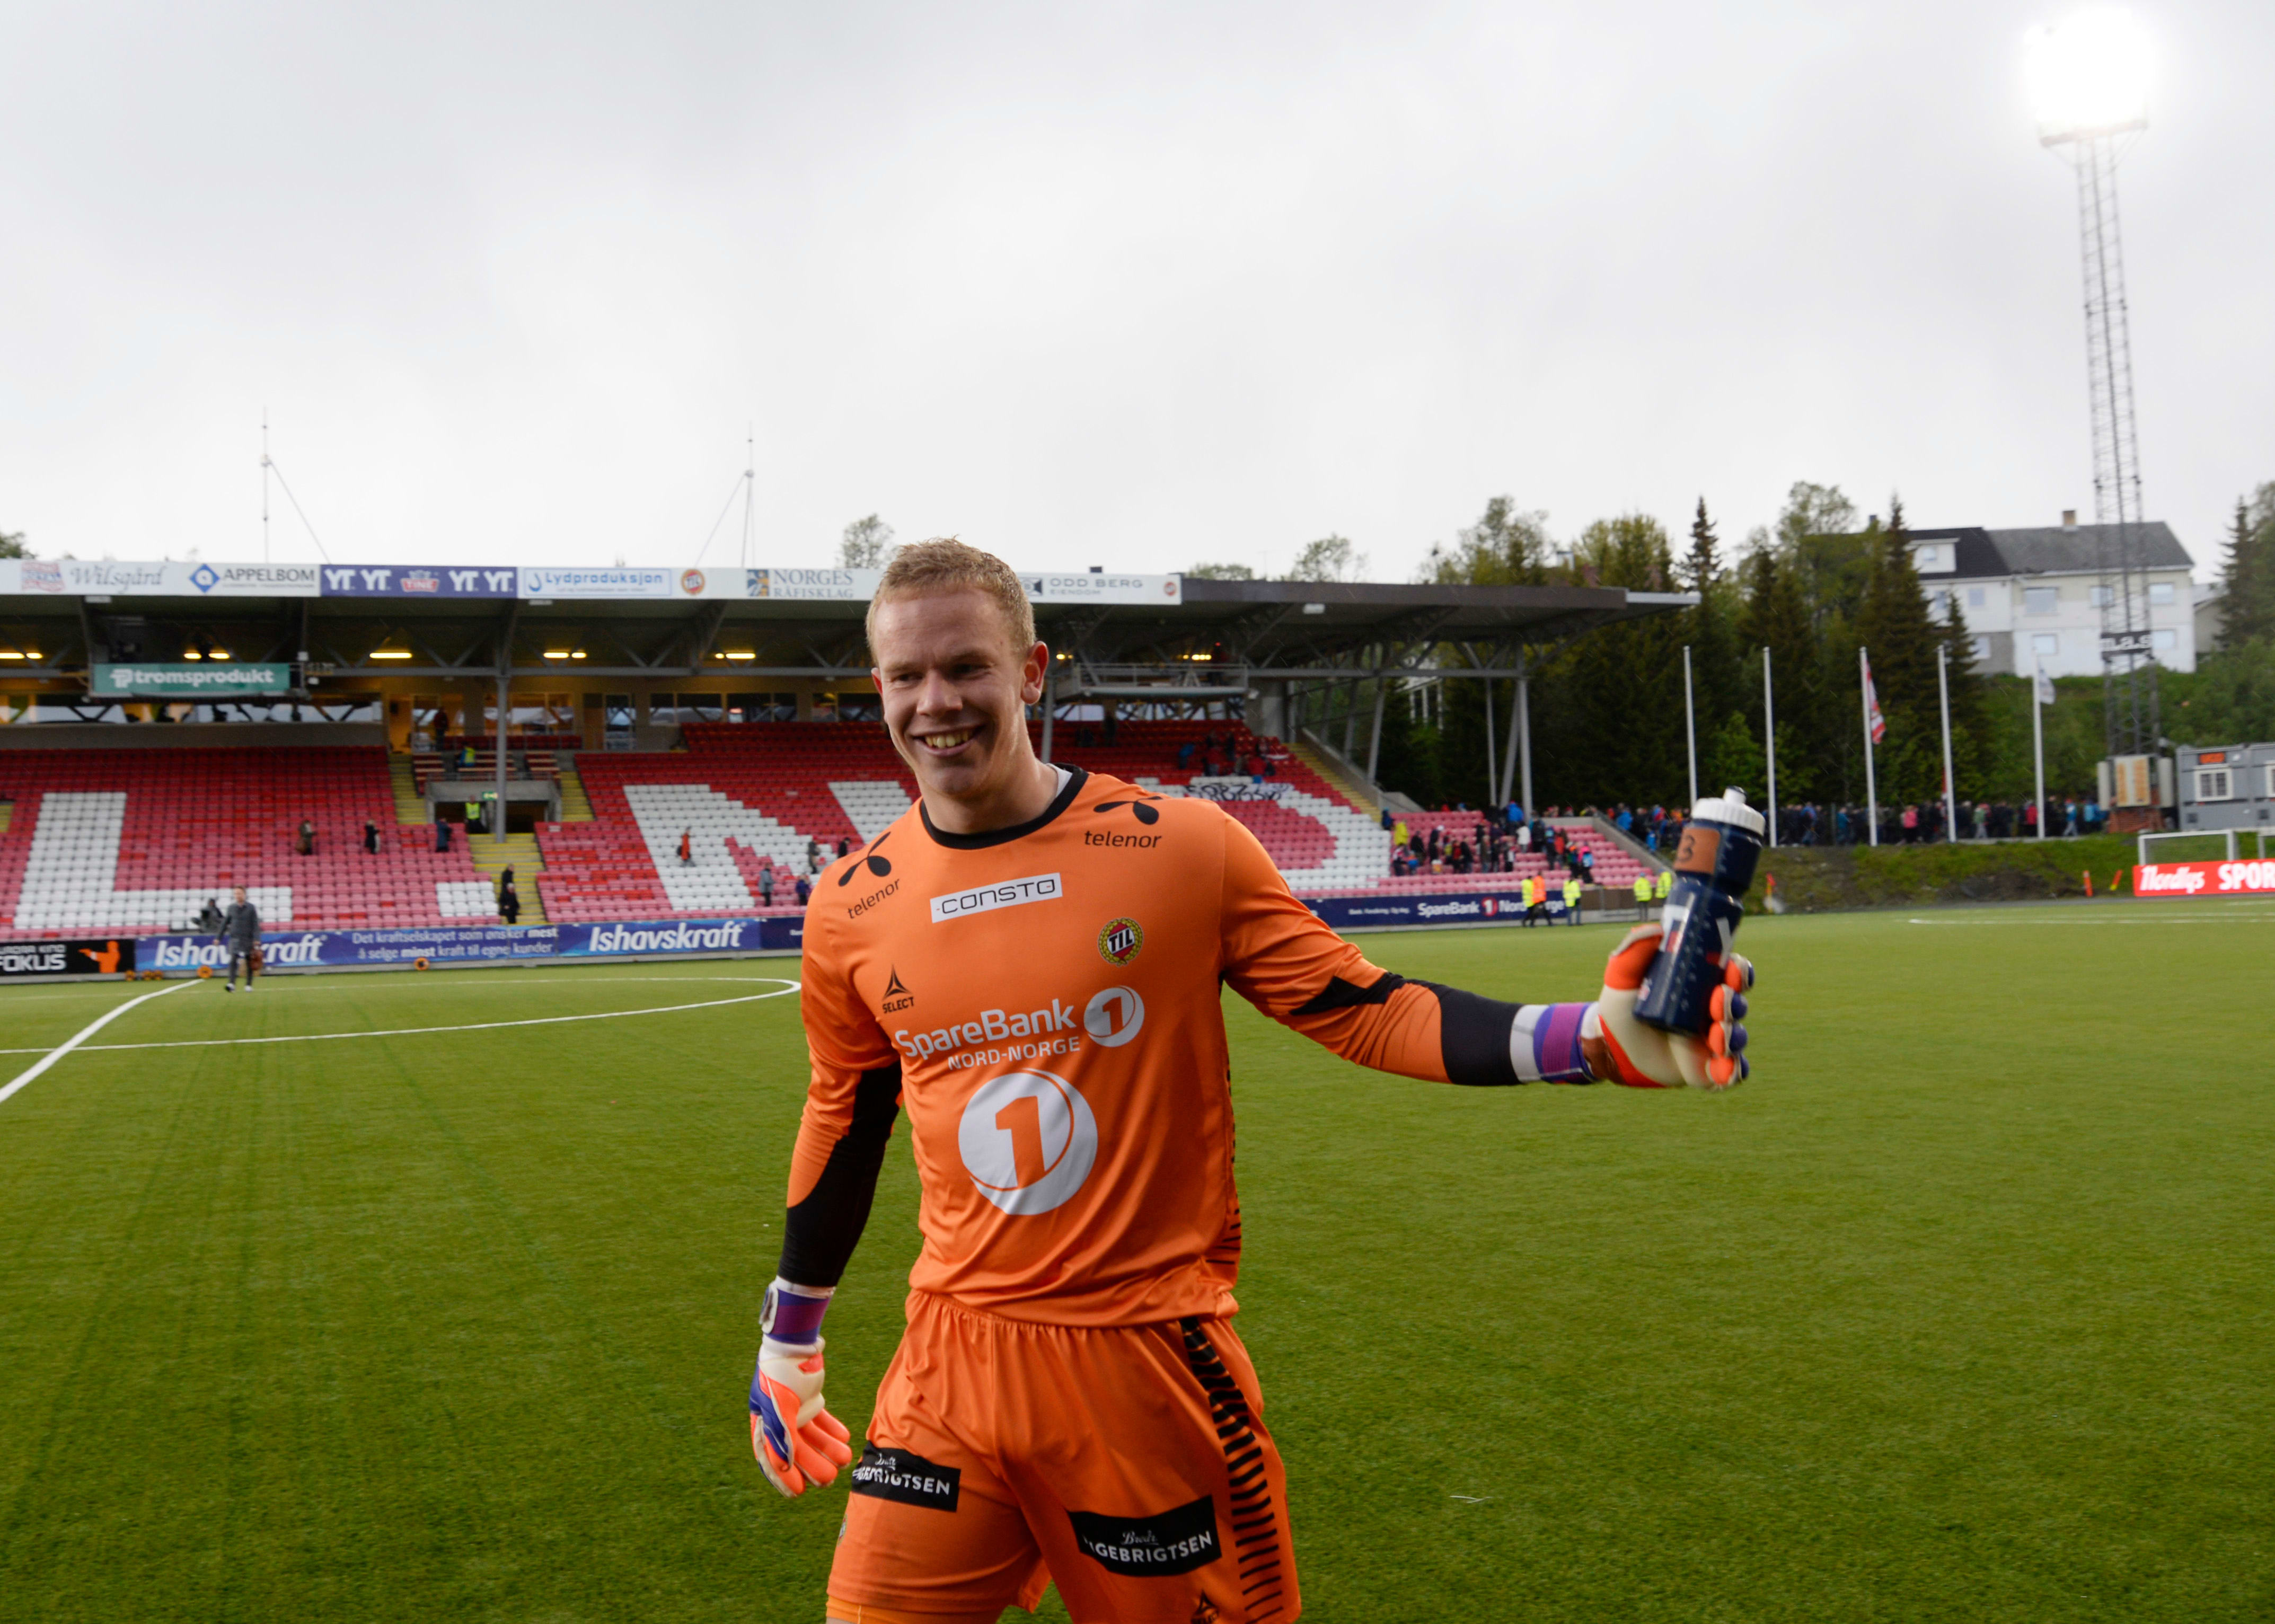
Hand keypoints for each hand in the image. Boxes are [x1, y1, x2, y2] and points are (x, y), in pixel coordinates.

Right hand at [750, 1334, 853, 1495]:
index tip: (797, 1494)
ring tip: (845, 1458)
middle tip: (829, 1480)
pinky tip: (845, 1438)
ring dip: (827, 1447)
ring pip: (811, 1435)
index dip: (783, 1477)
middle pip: (795, 1449)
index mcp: (762, 1422)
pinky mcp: (808, 1397)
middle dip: (812, 1464)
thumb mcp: (779, 1405)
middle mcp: (776, 1418)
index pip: (771, 1457)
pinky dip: (832, 1428)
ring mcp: (793, 1408)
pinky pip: (820, 1419)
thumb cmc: (781, 1372)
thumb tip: (783, 1466)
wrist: (795, 1341)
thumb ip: (781, 1436)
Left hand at [1587, 924, 1752, 1090]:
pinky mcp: (1707, 1070)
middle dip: (1735, 1001)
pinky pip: (1731, 1073)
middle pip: (1738, 1004)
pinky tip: (1726, 1067)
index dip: (1740, 970)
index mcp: (1701, 987)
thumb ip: (1633, 951)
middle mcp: (1712, 1013)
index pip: (1732, 975)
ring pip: (1737, 1038)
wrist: (1610, 1045)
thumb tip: (1657, 931)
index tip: (1732, 967)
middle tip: (1719, 997)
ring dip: (1733, 1035)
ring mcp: (1712, 1043)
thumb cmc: (1622, 1006)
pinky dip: (1734, 1071)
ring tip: (1717, 1032)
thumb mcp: (1622, 976)